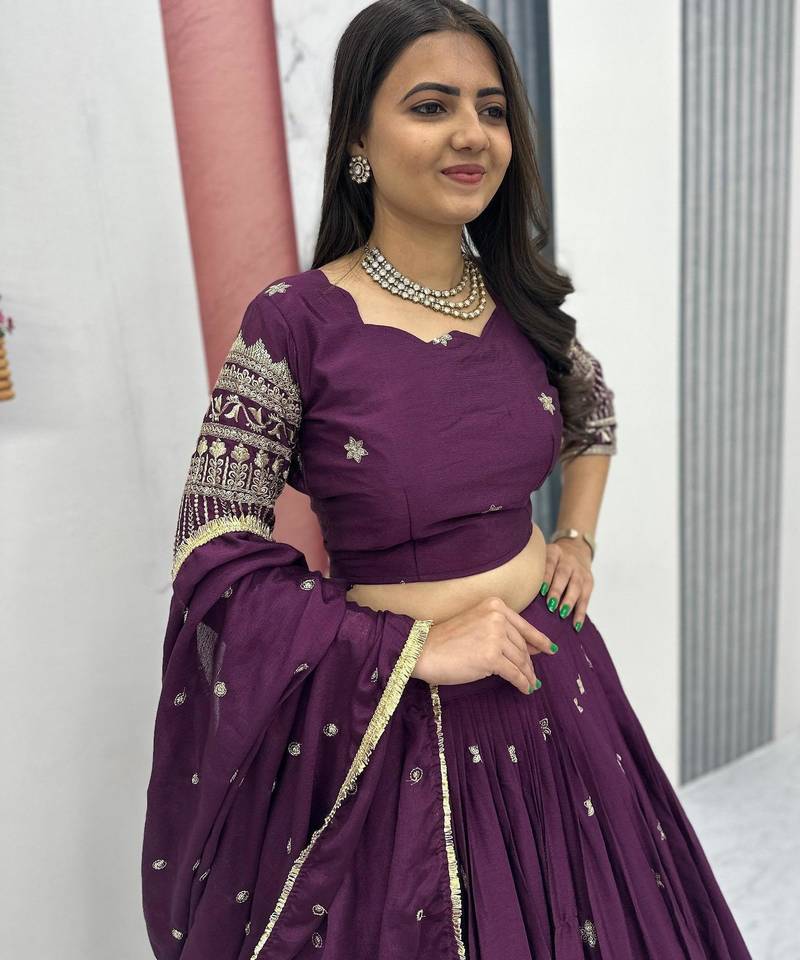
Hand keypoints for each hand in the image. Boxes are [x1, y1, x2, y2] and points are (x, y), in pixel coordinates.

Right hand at [410, 596, 557, 693]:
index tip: (550, 649)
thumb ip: (503, 631)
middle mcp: (497, 617)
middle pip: (522, 645)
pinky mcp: (491, 658)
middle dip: (528, 663)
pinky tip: (524, 689)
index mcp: (494, 605)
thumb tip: (534, 647)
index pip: (523, 626)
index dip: (539, 640)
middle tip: (532, 675)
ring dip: (527, 675)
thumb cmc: (446, 640)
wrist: (423, 650)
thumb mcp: (477, 625)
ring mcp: (495, 637)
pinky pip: (514, 673)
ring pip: (520, 661)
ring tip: (529, 683)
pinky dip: (521, 683)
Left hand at [540, 537, 592, 631]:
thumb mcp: (543, 556)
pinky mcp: (589, 581)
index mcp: (554, 552)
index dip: (546, 577)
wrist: (576, 550)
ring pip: (576, 586)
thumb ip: (533, 569)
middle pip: (563, 575)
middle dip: (557, 591)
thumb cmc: (552, 560)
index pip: (550, 564)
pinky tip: (576, 624)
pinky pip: (585, 598)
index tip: (541, 591)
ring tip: (562, 614)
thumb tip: (518, 593)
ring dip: (569, 601)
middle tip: (550, 606)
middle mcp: (569, 560)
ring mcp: (580, 571)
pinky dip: (581, 612)